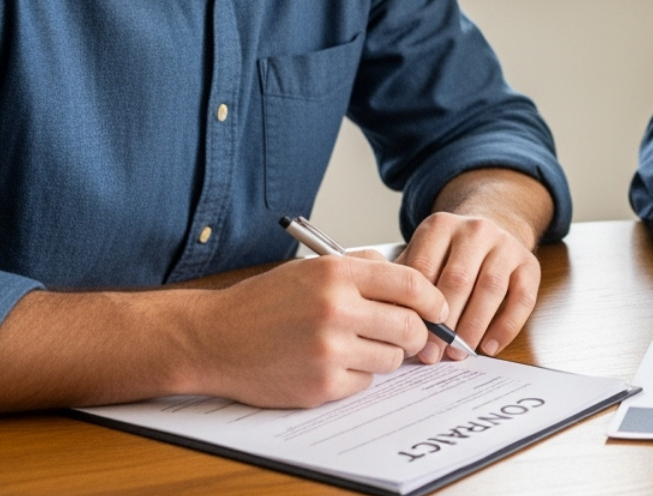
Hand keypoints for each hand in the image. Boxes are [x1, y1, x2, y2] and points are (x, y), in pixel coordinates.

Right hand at [185, 253, 447, 407]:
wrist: (213, 338)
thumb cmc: (265, 303)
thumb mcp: (313, 268)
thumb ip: (363, 268)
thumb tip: (414, 285)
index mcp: (337, 273)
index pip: (411, 284)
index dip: (433, 300)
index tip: (439, 309)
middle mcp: (336, 308)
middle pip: (409, 326)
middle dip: (415, 333)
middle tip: (407, 335)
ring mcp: (328, 349)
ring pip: (391, 358)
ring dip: (382, 355)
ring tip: (354, 346)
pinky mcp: (320, 384)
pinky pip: (364, 383)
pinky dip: (355, 376)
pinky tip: (329, 364)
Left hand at [397, 211, 540, 359]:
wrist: (491, 228)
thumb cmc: (448, 254)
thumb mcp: (422, 254)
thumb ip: (404, 282)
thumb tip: (390, 323)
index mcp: (440, 226)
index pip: (425, 267)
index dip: (417, 306)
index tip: (411, 337)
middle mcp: (475, 229)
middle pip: (458, 279)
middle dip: (445, 322)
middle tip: (434, 353)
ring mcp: (505, 244)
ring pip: (491, 288)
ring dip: (474, 326)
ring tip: (459, 352)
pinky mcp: (529, 262)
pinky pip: (522, 298)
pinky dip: (506, 326)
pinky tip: (489, 346)